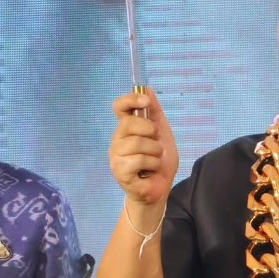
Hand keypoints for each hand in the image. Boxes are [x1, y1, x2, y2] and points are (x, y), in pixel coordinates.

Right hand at [109, 89, 178, 206]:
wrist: (160, 189)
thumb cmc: (159, 163)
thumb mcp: (162, 134)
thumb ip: (155, 113)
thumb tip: (148, 88)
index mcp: (127, 129)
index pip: (120, 107)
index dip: (131, 100)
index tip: (145, 101)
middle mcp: (118, 140)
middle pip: (129, 123)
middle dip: (150, 132)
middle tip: (156, 145)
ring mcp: (116, 156)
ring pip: (137, 143)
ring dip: (155, 153)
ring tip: (154, 161)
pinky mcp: (119, 171)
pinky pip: (139, 160)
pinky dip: (152, 165)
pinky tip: (149, 172)